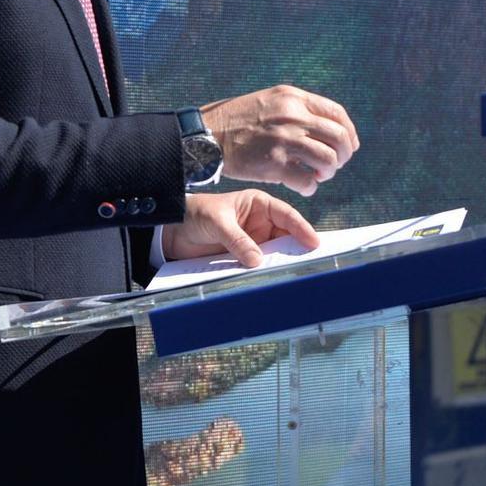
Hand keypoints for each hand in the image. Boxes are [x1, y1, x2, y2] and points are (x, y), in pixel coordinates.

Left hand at [160, 190, 319, 267]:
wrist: (172, 231)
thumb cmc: (195, 214)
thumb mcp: (217, 222)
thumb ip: (236, 239)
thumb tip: (256, 260)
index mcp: (258, 205)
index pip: (286, 215)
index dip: (302, 228)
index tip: (313, 242)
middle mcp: (260, 223)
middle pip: (285, 237)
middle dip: (297, 249)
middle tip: (312, 262)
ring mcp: (253, 242)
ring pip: (275, 254)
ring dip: (282, 263)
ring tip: (296, 275)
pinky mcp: (243, 258)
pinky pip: (259, 266)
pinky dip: (266, 272)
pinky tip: (272, 280)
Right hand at [201, 85, 358, 196]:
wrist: (206, 136)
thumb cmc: (237, 121)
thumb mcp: (269, 101)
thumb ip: (297, 109)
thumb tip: (327, 127)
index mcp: (293, 98)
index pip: (337, 113)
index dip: (348, 132)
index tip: (348, 145)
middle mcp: (292, 116)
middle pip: (338, 137)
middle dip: (343, 155)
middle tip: (335, 164)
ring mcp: (284, 140)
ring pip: (327, 160)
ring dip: (329, 172)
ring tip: (320, 175)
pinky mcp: (274, 164)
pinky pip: (307, 180)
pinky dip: (310, 187)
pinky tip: (305, 186)